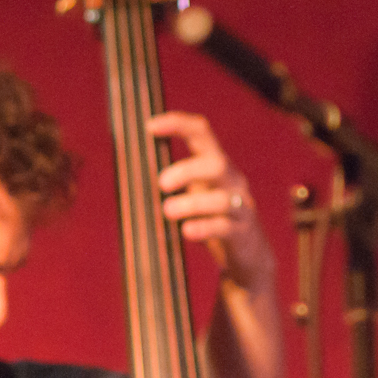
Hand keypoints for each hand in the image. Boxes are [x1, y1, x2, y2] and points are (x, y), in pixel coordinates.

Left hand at [150, 111, 275, 292]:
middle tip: (161, 184)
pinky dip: (205, 228)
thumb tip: (128, 173)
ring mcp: (241, 206)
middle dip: (187, 170)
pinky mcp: (243, 232)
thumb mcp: (194, 193)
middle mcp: (232, 180)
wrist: (248, 253)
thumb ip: (173, 182)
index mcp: (216, 164)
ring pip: (223, 199)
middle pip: (216, 164)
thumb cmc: (211, 217)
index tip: (149, 126)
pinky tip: (186, 231)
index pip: (202, 133)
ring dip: (192, 203)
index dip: (178, 124)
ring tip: (168, 211)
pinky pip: (226, 227)